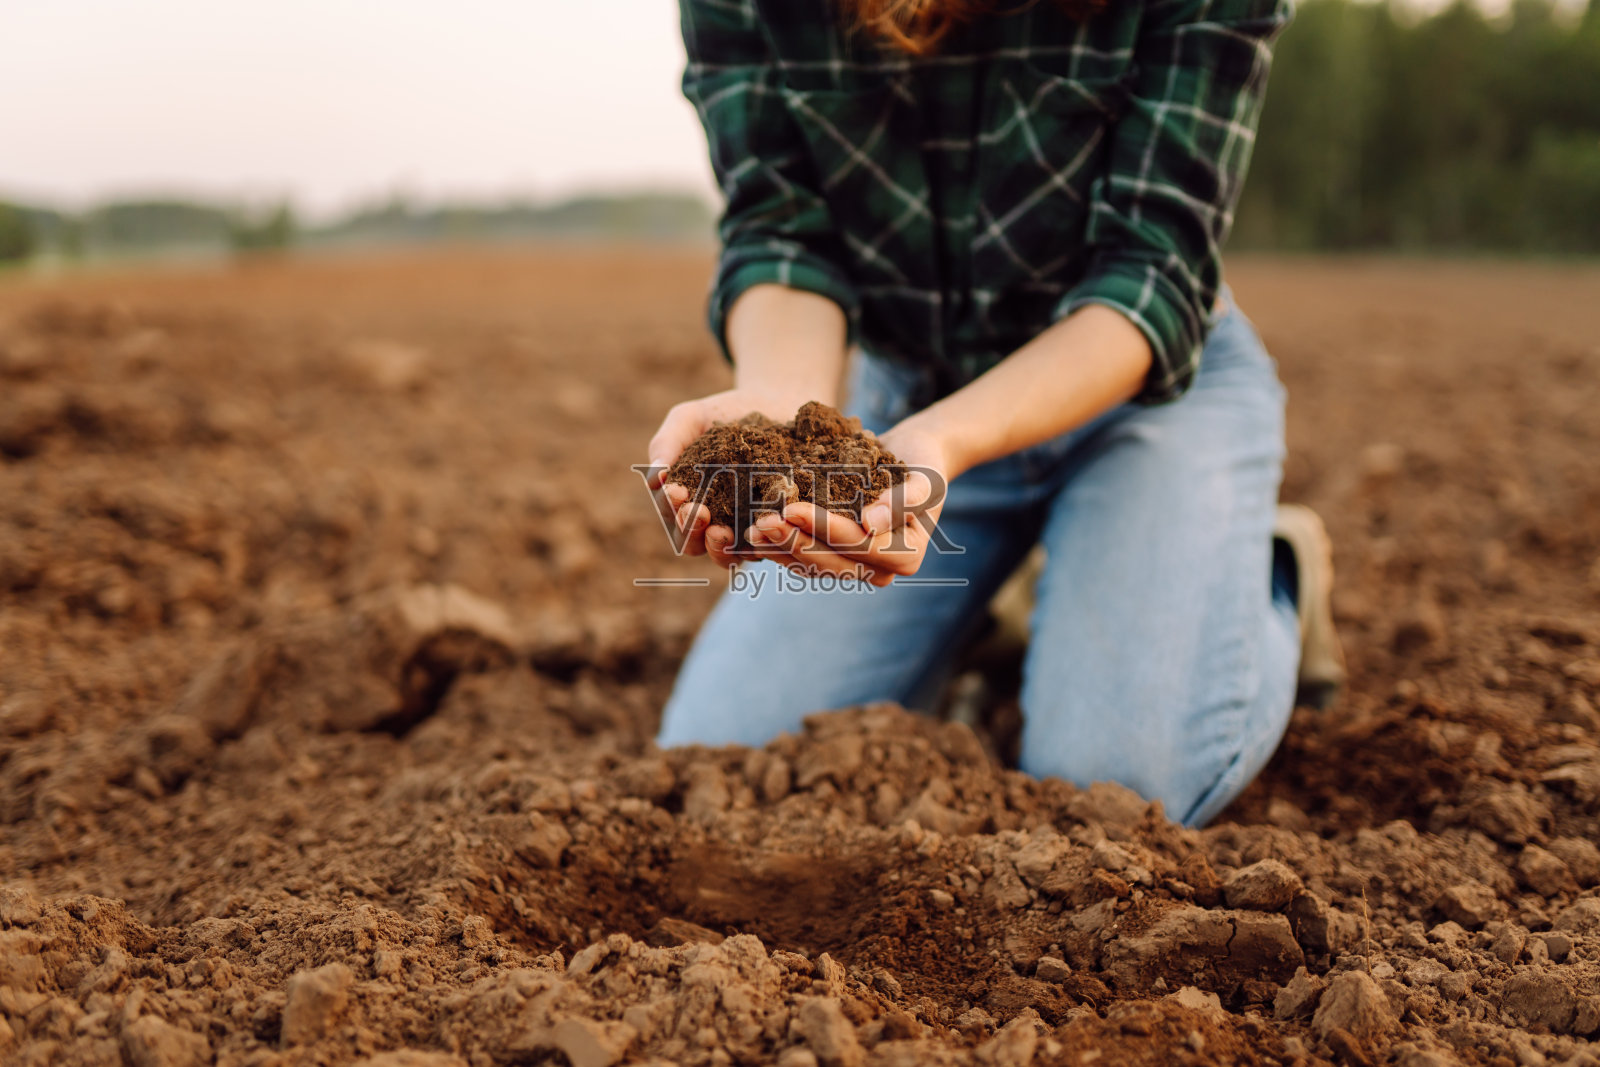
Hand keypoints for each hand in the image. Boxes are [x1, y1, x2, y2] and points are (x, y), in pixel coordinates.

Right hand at [647, 388, 812, 566]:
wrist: (776, 405)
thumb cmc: (724, 415)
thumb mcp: (690, 419)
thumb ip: (668, 443)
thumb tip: (654, 478)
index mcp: (686, 501)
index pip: (672, 516)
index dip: (672, 507)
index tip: (677, 491)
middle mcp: (712, 522)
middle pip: (694, 543)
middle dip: (691, 530)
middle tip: (698, 512)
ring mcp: (744, 529)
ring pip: (726, 554)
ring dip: (720, 548)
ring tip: (722, 532)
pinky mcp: (776, 527)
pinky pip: (767, 543)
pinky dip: (762, 540)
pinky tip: (763, 526)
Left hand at [743, 420, 951, 586]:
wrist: (911, 459)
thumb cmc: (921, 463)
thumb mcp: (923, 476)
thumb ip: (904, 500)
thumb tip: (872, 523)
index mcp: (906, 557)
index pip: (860, 545)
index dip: (824, 528)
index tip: (792, 508)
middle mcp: (881, 572)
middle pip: (832, 561)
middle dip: (794, 541)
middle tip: (761, 521)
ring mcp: (857, 569)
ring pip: (813, 566)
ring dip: (780, 548)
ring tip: (750, 529)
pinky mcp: (836, 560)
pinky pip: (804, 560)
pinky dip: (779, 547)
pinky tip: (753, 534)